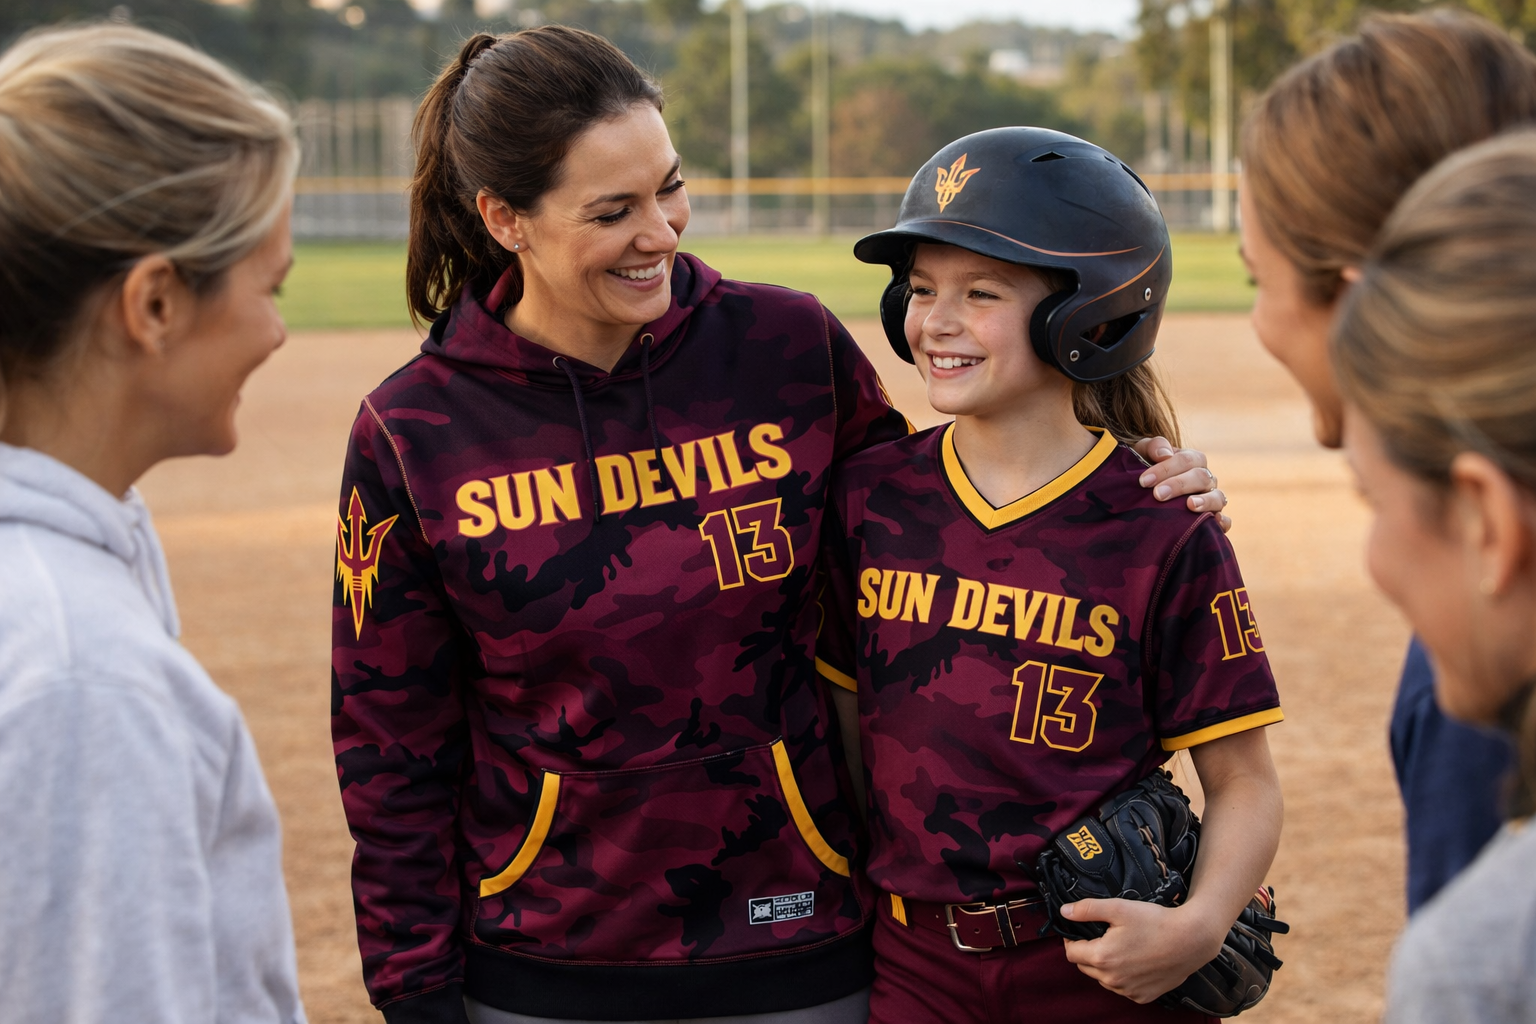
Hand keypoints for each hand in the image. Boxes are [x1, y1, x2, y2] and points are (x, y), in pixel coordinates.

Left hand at [1059, 898, 1224, 1004]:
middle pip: (1085, 967)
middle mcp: (1112, 980)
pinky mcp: (1143, 997)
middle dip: (1088, 952)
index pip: (1071, 953)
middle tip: (1103, 936)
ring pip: (1103, 979)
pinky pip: (1122, 989)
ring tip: (1120, 948)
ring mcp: (1128, 991)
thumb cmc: (1155, 921)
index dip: (1071, 940)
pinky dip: (1122, 978)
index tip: (1080, 930)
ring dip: (1104, 966)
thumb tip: (1064, 912)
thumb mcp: (1118, 908)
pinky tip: (1134, 962)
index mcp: (1102, 957)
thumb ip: (1087, 910)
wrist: (1191, 940)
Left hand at [1132, 437, 1230, 532]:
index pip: (1186, 460)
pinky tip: (1215, 522)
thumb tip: (1164, 454)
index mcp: (1192, 460)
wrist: (1147, 492)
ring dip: (1205, 501)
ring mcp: (1212, 498)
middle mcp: (1206, 478)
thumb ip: (1153, 447)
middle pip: (1201, 477)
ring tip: (1190, 505)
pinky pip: (1226, 520)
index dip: (1165, 469)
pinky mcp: (1214, 518)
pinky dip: (1223, 522)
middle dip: (1179, 485)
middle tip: (1158, 494)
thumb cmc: (1146, 471)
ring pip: (1217, 497)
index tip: (1144, 481)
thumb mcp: (1144, 454)